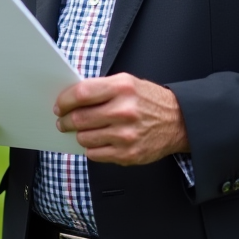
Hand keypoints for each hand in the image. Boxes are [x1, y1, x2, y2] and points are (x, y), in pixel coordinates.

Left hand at [55, 73, 188, 164]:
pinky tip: (98, 141)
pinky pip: (95, 154)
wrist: (179, 121)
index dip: (65, 101)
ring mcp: (126, 135)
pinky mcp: (128, 154)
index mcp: (122, 88)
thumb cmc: (148, 101)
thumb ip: (101, 88)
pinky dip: (91, 148)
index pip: (82, 94)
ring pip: (84, 138)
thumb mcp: (127, 83)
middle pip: (80, 118)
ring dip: (79, 135)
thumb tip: (70, 99)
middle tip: (63, 121)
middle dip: (66, 121)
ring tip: (82, 131)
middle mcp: (124, 111)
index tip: (60, 106)